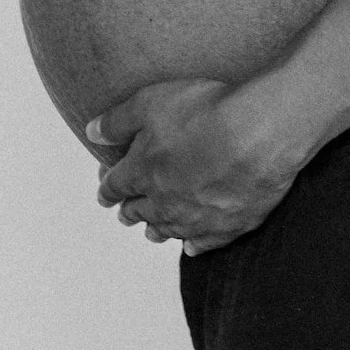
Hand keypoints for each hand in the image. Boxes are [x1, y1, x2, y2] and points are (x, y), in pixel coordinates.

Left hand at [87, 78, 299, 254]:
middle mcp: (163, 202)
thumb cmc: (206, 112)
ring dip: (156, 229)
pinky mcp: (227, 227)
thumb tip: (92, 133)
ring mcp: (195, 219)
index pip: (115, 186)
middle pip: (139, 211)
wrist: (258, 133)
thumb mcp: (150, 102)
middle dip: (129, 210)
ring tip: (151, 231)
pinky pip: (204, 244)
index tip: (104, 191)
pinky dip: (194, 245)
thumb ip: (117, 121)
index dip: (107, 188)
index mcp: (141, 172)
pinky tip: (191, 247)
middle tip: (125, 212)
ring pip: (167, 230)